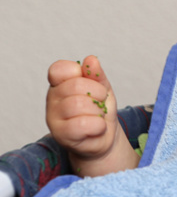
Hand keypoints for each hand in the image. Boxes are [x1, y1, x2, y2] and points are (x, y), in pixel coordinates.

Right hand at [46, 55, 137, 175]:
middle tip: (99, 102)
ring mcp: (54, 118)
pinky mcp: (61, 135)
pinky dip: (97, 125)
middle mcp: (53, 100)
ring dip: (98, 110)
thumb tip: (91, 60)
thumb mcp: (102, 88)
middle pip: (75, 86)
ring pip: (78, 104)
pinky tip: (97, 128)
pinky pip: (82, 124)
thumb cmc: (99, 109)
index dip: (77, 72)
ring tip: (97, 116)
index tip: (88, 81)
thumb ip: (96, 74)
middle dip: (97, 93)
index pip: (58, 69)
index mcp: (60, 84)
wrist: (104, 136)